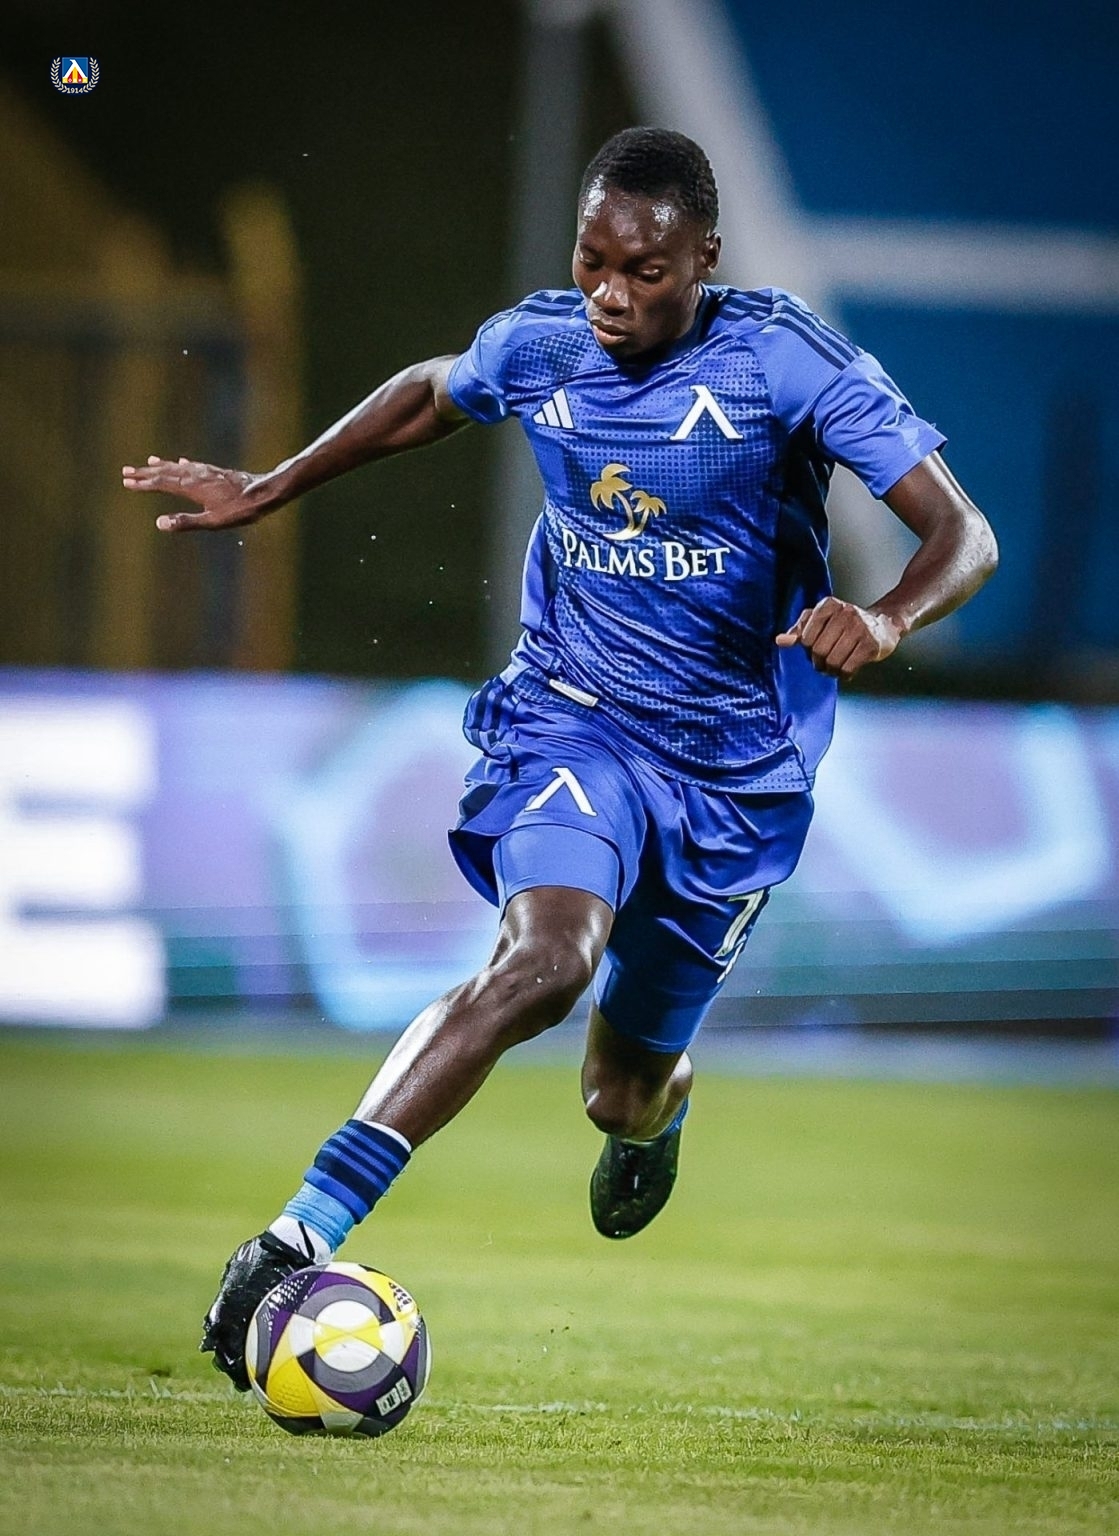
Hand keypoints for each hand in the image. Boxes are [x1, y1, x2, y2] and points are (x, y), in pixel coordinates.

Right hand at [121, 456, 263, 531]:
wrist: (263, 492)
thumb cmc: (239, 510)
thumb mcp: (212, 521)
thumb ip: (186, 522)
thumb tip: (159, 523)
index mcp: (191, 487)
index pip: (161, 483)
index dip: (143, 483)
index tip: (127, 482)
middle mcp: (195, 475)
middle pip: (165, 472)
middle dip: (146, 472)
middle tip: (126, 471)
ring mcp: (205, 471)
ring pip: (178, 467)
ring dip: (162, 466)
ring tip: (149, 461)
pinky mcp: (215, 472)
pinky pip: (193, 466)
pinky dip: (182, 465)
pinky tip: (181, 463)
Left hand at [775, 597, 901, 677]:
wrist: (884, 623)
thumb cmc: (847, 623)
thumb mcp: (822, 619)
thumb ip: (800, 629)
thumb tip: (780, 641)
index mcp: (828, 605)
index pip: (806, 637)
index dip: (809, 649)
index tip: (816, 649)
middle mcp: (844, 613)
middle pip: (819, 651)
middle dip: (819, 662)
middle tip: (825, 663)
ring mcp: (859, 628)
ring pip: (833, 661)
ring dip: (832, 670)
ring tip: (836, 668)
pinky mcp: (871, 644)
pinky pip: (848, 668)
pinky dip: (844, 674)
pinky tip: (847, 671)